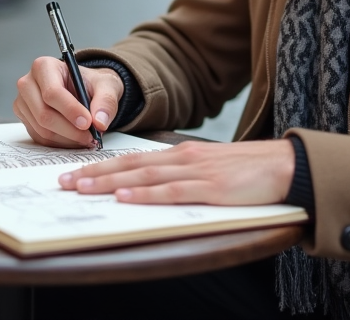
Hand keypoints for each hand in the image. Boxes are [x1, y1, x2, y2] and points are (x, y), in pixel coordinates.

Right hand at [13, 57, 122, 147]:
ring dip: (67, 139)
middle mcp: (28, 83)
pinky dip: (60, 143)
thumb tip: (100, 122)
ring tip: (86, 137)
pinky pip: (40, 138)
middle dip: (70, 129)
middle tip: (91, 136)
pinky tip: (75, 138)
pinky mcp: (25, 119)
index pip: (52, 92)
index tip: (88, 122)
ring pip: (42, 129)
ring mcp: (23, 103)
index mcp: (44, 66)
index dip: (70, 110)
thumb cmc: (91, 83)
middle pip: (44, 114)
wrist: (84, 89)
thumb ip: (106, 101)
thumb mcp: (106, 85)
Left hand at [58, 139, 295, 205]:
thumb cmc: (248, 170)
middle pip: (131, 166)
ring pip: (144, 176)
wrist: (285, 165)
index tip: (75, 173)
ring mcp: (196, 173)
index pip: (134, 159)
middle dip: (95, 173)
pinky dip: (146, 194)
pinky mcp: (211, 189)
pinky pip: (172, 192)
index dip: (102, 166)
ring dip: (110, 182)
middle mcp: (183, 159)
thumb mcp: (209, 168)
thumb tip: (150, 187)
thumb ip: (182, 175)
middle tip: (64, 182)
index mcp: (182, 154)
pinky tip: (126, 196)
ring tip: (83, 188)